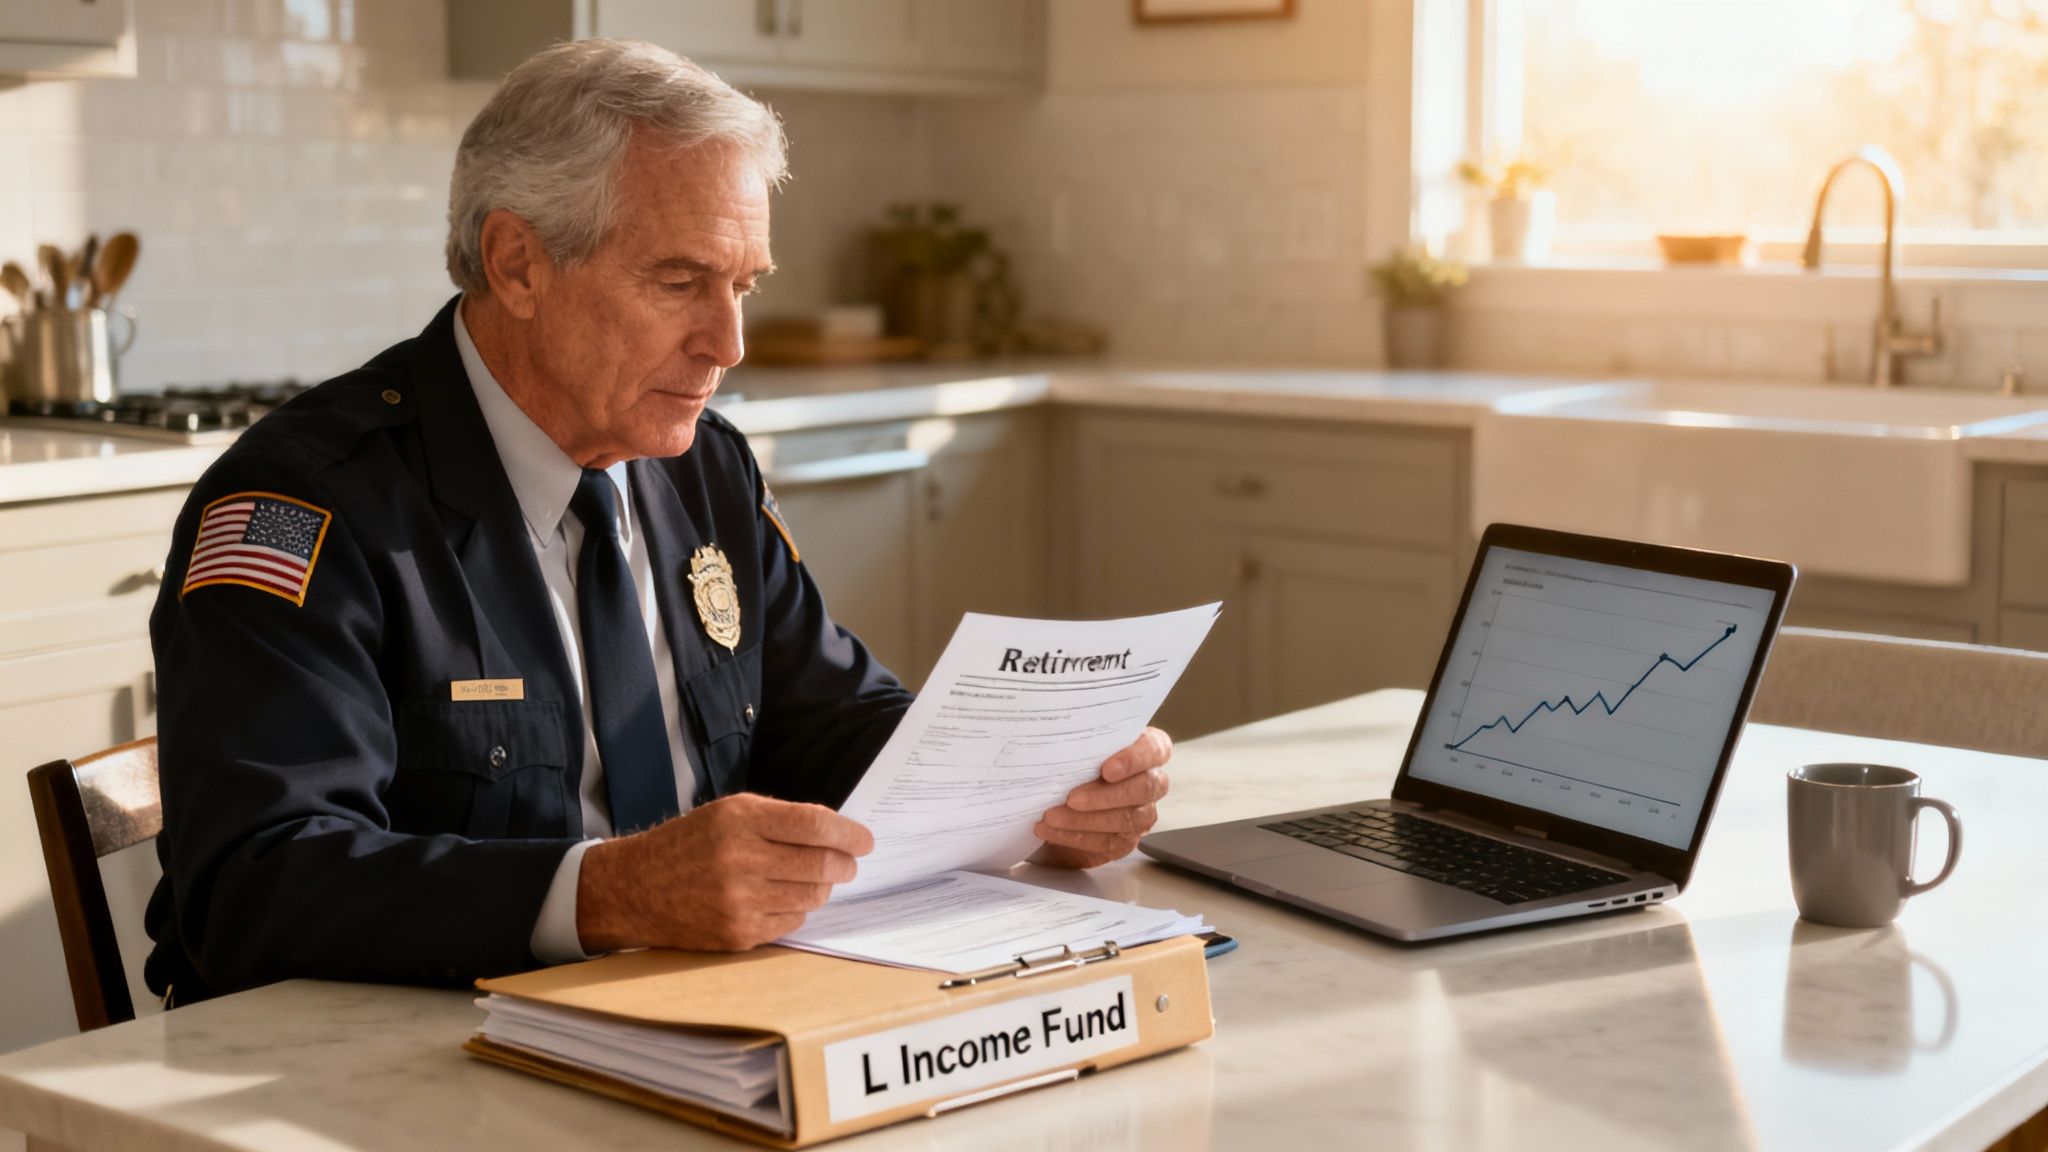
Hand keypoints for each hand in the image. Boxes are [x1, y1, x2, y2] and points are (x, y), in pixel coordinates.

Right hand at [575, 793, 872, 952]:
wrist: (636, 888)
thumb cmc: (689, 844)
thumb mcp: (727, 813)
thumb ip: (779, 818)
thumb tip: (836, 831)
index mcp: (739, 820)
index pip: (814, 824)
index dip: (848, 833)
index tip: (865, 839)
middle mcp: (740, 859)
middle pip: (821, 863)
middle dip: (845, 864)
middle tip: (849, 863)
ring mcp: (739, 901)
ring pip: (812, 896)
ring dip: (821, 887)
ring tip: (813, 878)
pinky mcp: (738, 933)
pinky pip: (792, 922)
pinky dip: (797, 909)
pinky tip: (782, 898)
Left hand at [1032, 727, 1171, 869]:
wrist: (1057, 798)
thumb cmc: (1072, 762)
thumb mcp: (1075, 745)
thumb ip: (1078, 741)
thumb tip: (1058, 742)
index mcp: (1146, 748)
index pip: (1155, 749)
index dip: (1134, 760)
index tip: (1107, 769)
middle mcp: (1151, 781)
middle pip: (1145, 788)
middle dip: (1106, 795)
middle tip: (1072, 798)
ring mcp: (1143, 812)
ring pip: (1127, 819)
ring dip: (1085, 819)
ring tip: (1052, 816)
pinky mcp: (1127, 839)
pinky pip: (1108, 842)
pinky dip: (1076, 836)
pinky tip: (1051, 830)